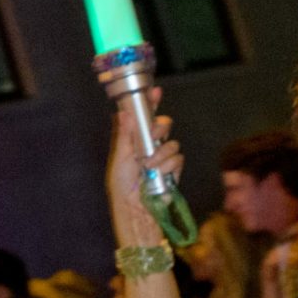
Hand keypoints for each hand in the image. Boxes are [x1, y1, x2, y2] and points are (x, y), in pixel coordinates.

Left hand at [107, 89, 180, 227]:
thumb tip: (123, 112)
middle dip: (159, 128)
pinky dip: (168, 166)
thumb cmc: (122, 185)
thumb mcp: (120, 158)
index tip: (155, 91)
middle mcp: (150, 145)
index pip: (144, 117)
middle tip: (152, 136)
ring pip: (172, 142)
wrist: (136, 207)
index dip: (151, 103)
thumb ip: (125, 135)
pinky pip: (178, 158)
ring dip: (160, 154)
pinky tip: (159, 175)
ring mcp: (163, 156)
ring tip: (148, 167)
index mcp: (134, 140)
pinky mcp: (174, 169)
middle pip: (163, 124)